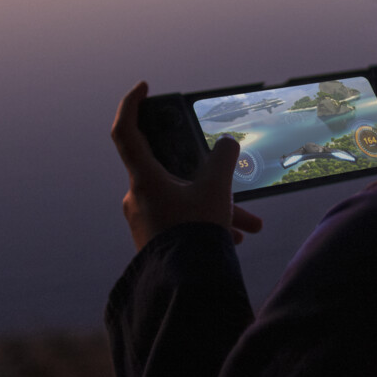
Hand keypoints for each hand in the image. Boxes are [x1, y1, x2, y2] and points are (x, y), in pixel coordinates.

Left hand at [111, 82, 264, 250]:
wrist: (184, 288)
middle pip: (172, 172)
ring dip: (217, 207)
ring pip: (183, 200)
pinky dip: (206, 222)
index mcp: (144, 179)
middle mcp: (137, 196)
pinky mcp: (152, 239)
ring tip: (250, 226)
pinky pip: (181, 220)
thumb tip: (228, 144)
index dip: (132, 104)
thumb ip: (223, 159)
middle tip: (233, 178)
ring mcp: (144, 219)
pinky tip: (234, 238)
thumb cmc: (195, 233)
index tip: (144, 87)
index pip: (126, 131)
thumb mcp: (216, 190)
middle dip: (210, 178)